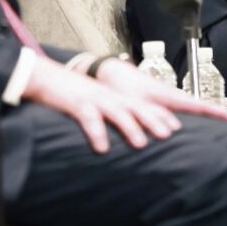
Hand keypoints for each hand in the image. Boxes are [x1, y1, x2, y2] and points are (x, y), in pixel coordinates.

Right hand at [22, 57, 226, 154]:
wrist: (47, 77)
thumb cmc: (77, 96)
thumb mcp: (100, 105)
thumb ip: (117, 115)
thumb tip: (135, 134)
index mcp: (119, 98)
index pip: (145, 106)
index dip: (163, 116)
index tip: (179, 129)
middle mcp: (112, 97)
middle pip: (137, 107)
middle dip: (155, 120)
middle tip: (170, 135)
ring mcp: (96, 99)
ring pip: (117, 112)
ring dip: (130, 127)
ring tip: (141, 144)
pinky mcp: (78, 103)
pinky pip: (88, 119)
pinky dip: (96, 133)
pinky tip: (102, 148)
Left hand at [95, 58, 226, 123]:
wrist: (110, 72)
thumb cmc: (122, 87)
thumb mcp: (138, 104)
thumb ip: (153, 116)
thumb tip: (172, 131)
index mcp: (171, 96)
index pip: (202, 106)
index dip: (220, 113)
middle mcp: (173, 96)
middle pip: (202, 106)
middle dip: (220, 115)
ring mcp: (167, 97)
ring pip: (192, 108)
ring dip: (208, 115)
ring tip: (223, 127)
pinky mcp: (160, 100)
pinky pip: (182, 109)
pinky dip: (194, 115)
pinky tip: (194, 125)